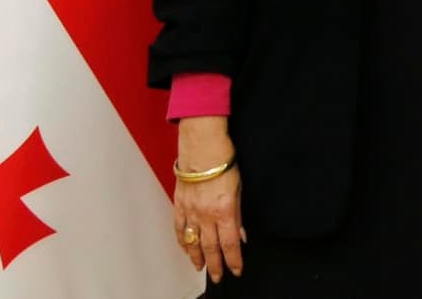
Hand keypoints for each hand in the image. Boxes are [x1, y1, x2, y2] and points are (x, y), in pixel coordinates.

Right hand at [172, 118, 242, 279]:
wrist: (202, 144)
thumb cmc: (223, 160)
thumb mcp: (240, 188)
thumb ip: (238, 214)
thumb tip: (241, 234)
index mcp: (224, 210)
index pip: (230, 244)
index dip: (233, 260)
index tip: (236, 270)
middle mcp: (206, 214)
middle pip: (210, 247)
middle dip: (215, 265)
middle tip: (217, 276)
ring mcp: (190, 210)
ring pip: (193, 241)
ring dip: (197, 257)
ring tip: (200, 267)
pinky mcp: (179, 204)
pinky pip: (180, 228)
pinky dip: (182, 241)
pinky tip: (185, 248)